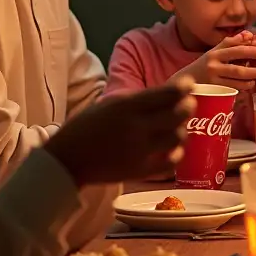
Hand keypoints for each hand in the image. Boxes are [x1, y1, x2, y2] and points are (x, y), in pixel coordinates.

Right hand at [46, 79, 194, 185]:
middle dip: (188, 107)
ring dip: (182, 131)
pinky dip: (176, 155)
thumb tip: (164, 95)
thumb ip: (135, 101)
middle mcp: (136, 127)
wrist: (65, 159)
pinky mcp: (138, 171)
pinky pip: (169, 163)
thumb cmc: (84, 128)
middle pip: (178, 114)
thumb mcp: (107, 105)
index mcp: (126, 107)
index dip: (183, 87)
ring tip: (180, 127)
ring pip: (177, 138)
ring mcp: (138, 150)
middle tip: (189, 105)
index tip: (190, 84)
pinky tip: (174, 150)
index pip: (166, 94)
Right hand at [171, 32, 255, 91]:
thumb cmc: (205, 65)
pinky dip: (243, 85)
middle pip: (236, 61)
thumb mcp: (215, 52)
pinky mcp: (214, 89)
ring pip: (236, 75)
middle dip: (252, 60)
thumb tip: (248, 34)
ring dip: (250, 75)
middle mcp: (213, 64)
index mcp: (215, 52)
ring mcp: (213, 77)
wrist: (187, 82)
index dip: (249, 48)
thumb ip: (232, 43)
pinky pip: (233, 87)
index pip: (233, 46)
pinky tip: (249, 84)